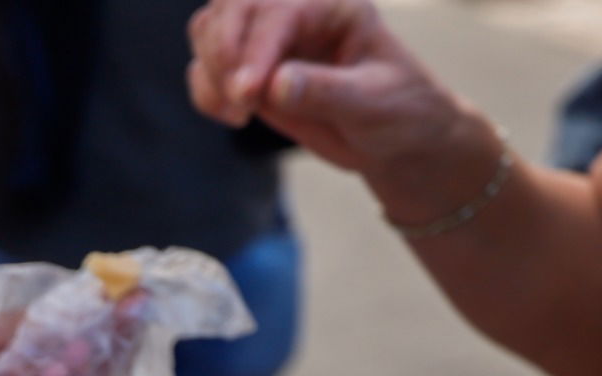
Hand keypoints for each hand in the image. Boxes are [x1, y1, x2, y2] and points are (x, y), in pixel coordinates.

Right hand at [187, 0, 464, 174]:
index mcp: (332, 5)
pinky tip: (233, 117)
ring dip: (211, 70)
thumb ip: (327, 92)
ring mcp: (269, 39)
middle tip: (238, 102)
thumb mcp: (374, 104)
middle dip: (223, 50)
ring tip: (238, 112)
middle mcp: (295, 12)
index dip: (257, 48)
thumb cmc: (396, 111)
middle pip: (233, 5)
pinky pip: (205, 65)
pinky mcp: (250, 68)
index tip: (248, 95)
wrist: (393, 136)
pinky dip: (205, 90)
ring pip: (210, 27)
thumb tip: (276, 84)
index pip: (280, 11)